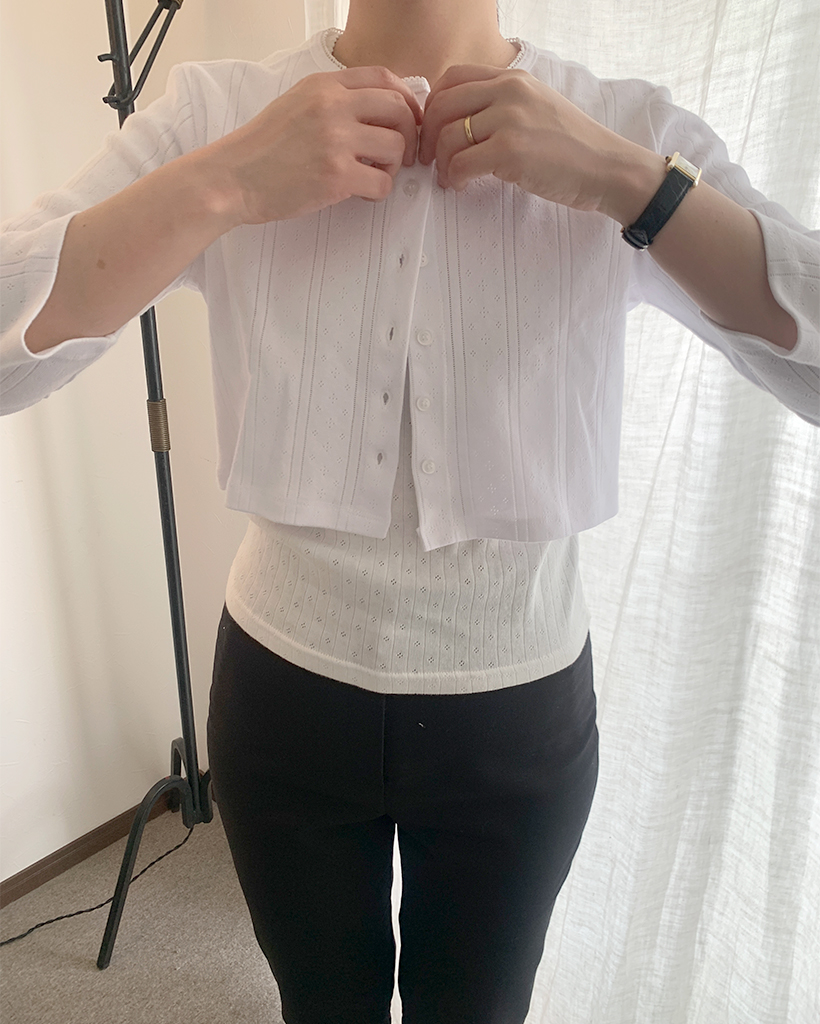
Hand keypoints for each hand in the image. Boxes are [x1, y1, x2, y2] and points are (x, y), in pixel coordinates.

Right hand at [205, 66, 423, 225]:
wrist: (233, 178)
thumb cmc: (262, 148)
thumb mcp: (296, 104)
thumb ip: (334, 101)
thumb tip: (377, 111)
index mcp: (324, 86)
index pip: (384, 78)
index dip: (407, 99)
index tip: (410, 120)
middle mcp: (333, 106)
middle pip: (399, 110)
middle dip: (409, 134)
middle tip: (402, 155)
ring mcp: (336, 140)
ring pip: (396, 147)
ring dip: (393, 166)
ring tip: (373, 175)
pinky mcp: (336, 176)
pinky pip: (382, 183)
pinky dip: (379, 192)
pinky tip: (361, 194)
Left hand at [418, 64, 651, 219]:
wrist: (606, 167)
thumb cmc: (572, 148)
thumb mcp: (537, 108)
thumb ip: (501, 107)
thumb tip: (460, 122)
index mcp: (513, 78)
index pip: (453, 77)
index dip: (433, 105)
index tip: (432, 130)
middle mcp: (509, 92)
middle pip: (443, 105)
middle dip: (427, 136)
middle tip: (429, 159)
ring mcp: (510, 119)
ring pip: (448, 136)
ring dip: (440, 163)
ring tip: (448, 178)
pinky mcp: (510, 150)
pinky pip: (461, 163)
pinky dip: (454, 178)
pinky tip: (460, 186)